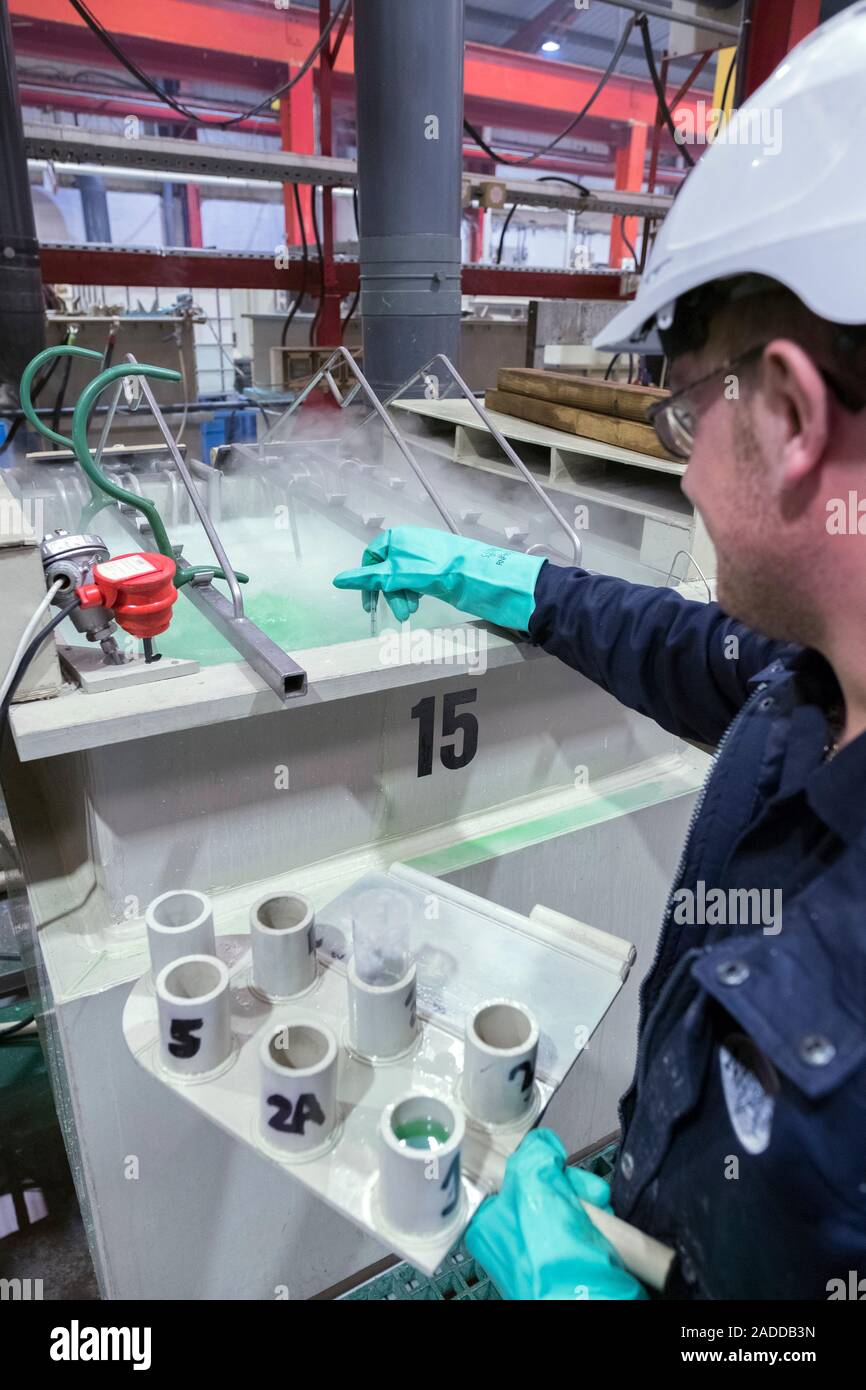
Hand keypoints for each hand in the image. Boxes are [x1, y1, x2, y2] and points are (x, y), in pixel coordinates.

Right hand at [332, 525, 544, 629]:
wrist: (484, 576)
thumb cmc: (441, 570)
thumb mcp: (402, 575)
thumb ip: (371, 578)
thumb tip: (337, 580)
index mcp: (399, 538)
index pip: (372, 557)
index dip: (367, 580)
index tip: (369, 603)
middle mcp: (411, 544)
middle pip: (386, 570)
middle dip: (389, 592)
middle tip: (401, 613)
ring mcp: (425, 557)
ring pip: (402, 578)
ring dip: (402, 596)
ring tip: (411, 611)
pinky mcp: (439, 569)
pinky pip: (416, 581)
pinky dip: (414, 593)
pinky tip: (421, 602)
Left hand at [465, 1129, 647, 1300]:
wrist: (585, 1301)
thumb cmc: (549, 1253)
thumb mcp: (532, 1183)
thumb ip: (533, 1154)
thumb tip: (545, 1145)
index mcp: (490, 1222)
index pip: (515, 1175)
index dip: (542, 1167)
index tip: (558, 1165)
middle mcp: (513, 1239)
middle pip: (548, 1190)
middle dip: (574, 1186)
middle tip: (588, 1193)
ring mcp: (543, 1255)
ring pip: (572, 1208)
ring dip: (592, 1204)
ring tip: (601, 1212)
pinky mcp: (571, 1266)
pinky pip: (588, 1231)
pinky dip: (602, 1226)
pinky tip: (608, 1230)